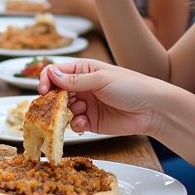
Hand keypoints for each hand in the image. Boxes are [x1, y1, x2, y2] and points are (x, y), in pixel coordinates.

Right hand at [38, 59, 156, 137]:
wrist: (152, 109)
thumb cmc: (131, 87)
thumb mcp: (101, 80)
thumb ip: (75, 80)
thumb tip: (51, 74)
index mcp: (83, 70)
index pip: (56, 72)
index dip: (47, 80)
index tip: (43, 91)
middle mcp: (82, 86)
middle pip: (56, 93)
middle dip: (53, 101)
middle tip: (52, 108)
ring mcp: (86, 104)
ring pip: (63, 110)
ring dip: (65, 113)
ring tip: (77, 113)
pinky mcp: (91, 121)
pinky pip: (74, 123)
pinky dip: (75, 124)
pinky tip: (84, 123)